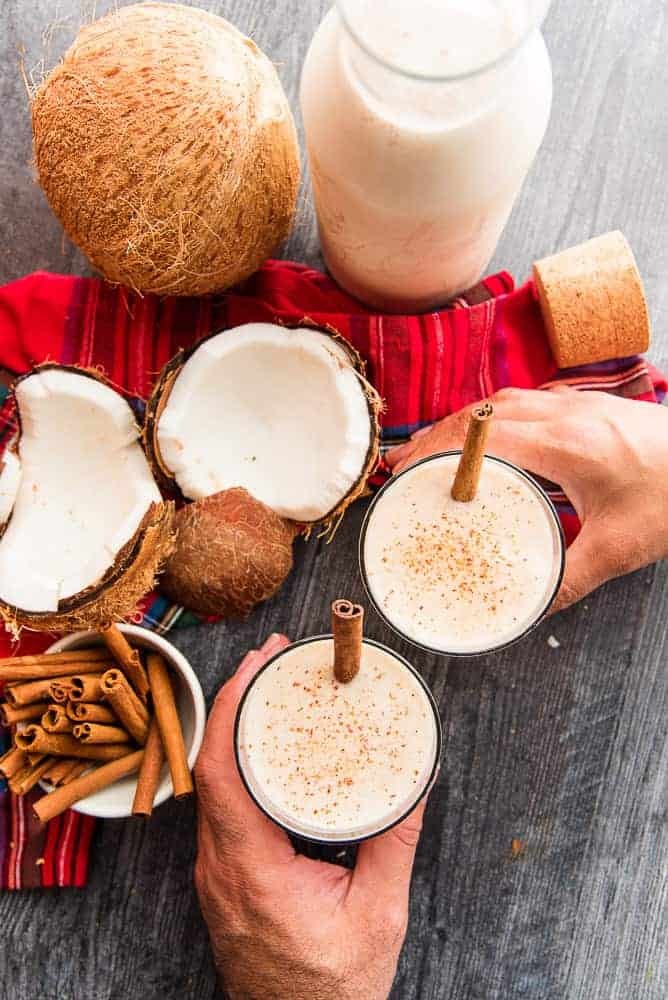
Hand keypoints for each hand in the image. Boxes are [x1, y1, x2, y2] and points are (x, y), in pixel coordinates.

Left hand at [195, 633, 427, 999]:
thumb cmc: (334, 989)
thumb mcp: (379, 913)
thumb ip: (395, 842)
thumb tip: (418, 780)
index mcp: (250, 869)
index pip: (221, 771)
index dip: (234, 708)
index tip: (258, 666)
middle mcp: (220, 866)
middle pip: (211, 766)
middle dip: (237, 703)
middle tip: (271, 661)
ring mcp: (217, 873)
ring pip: (212, 784)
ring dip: (237, 731)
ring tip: (269, 690)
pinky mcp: (226, 877)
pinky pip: (223, 806)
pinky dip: (241, 764)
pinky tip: (267, 747)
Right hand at [386, 387, 667, 610]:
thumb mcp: (621, 547)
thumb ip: (571, 578)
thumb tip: (531, 607)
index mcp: (568, 445)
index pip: (484, 436)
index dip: (437, 450)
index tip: (406, 469)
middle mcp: (566, 414)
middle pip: (482, 412)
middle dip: (437, 435)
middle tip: (406, 464)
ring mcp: (578, 403)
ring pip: (501, 401)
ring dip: (463, 423)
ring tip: (434, 450)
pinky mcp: (588, 404)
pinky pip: (524, 400)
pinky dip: (491, 417)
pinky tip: (486, 439)